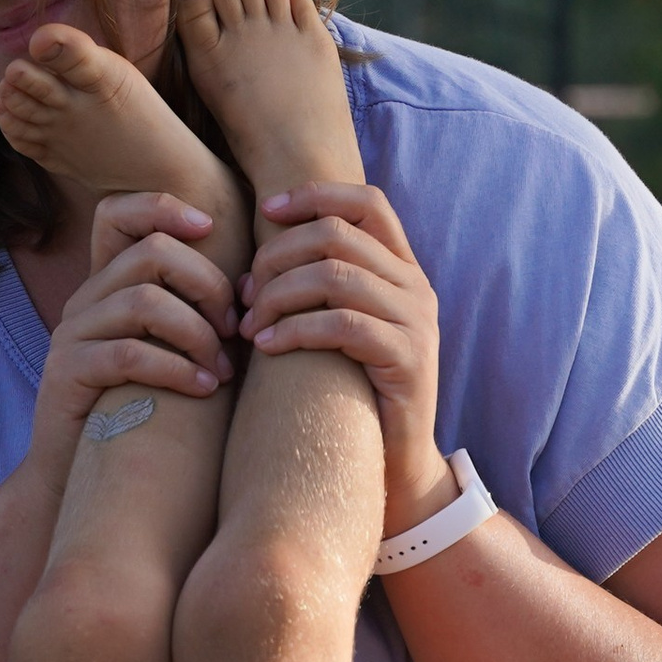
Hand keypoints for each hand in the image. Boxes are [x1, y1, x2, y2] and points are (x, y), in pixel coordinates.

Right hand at [28, 188, 237, 471]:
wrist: (87, 483)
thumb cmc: (150, 415)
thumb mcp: (175, 352)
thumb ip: (200, 315)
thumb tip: (258, 287)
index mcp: (109, 284)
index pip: (119, 213)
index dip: (165, 210)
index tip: (213, 233)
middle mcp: (85, 299)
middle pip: (150, 253)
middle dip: (207, 285)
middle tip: (236, 328)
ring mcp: (71, 334)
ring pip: (143, 302)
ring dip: (197, 333)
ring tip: (223, 370)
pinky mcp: (68, 374)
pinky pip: (128, 354)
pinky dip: (176, 369)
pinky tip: (204, 390)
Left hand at [241, 183, 446, 530]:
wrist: (396, 466)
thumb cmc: (352, 394)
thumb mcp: (341, 330)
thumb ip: (321, 289)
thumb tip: (256, 262)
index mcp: (404, 270)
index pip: (367, 203)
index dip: (315, 195)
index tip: (265, 211)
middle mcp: (416, 288)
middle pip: (338, 235)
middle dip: (278, 256)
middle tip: (244, 293)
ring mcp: (417, 323)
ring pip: (336, 275)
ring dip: (279, 295)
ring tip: (248, 325)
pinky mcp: (407, 360)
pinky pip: (342, 325)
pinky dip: (296, 329)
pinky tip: (267, 346)